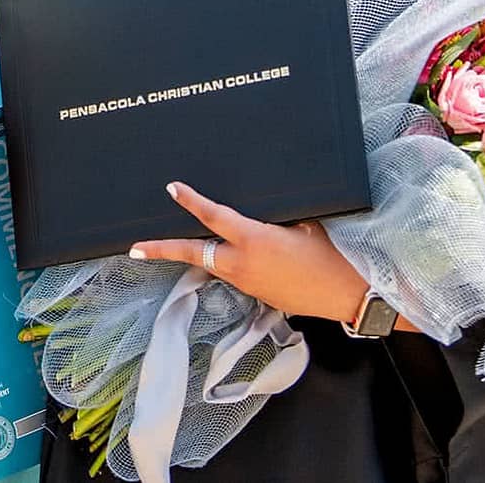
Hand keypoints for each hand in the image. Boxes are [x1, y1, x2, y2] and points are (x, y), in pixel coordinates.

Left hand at [129, 182, 393, 327]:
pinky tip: (231, 257)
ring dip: (196, 255)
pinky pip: (234, 276)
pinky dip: (226, 264)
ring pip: (214, 265)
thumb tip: (259, 213)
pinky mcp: (259, 297)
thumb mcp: (304, 223)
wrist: (350, 293)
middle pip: (195, 253)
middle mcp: (244, 265)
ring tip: (172, 247)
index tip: (172, 188)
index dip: (191, 201)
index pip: (214, 216)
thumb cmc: (333, 252)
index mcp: (255, 240)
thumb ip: (275, 218)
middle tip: (134, 248)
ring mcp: (249, 284)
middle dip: (163, 250)